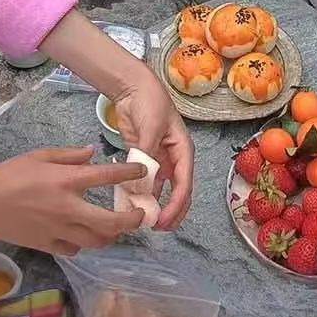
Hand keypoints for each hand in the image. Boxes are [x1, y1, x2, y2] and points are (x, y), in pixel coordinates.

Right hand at [0, 147, 146, 255]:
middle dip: (130, 220)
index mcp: (67, 181)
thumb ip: (70, 155)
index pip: (107, 177)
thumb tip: (92, 154)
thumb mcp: (42, 154)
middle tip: (139, 214)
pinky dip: (83, 243)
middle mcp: (68, 208)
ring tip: (116, 227)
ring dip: (111, 235)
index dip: (129, 174)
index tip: (143, 173)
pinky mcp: (46, 245)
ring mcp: (58, 230)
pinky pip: (74, 249)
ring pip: (96, 241)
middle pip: (109, 221)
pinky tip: (84, 235)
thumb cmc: (11, 172)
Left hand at [110, 70, 193, 229]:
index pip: (184, 184)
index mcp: (183, 150)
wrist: (133, 88)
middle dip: (172, 212)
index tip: (164, 221)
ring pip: (161, 191)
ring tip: (143, 222)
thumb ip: (147, 155)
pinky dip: (139, 195)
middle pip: (178, 192)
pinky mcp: (144, 160)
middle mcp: (173, 159)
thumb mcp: (151, 127)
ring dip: (155, 206)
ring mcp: (159, 161)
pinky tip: (132, 205)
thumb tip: (142, 183)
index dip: (176, 205)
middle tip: (158, 229)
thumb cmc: (150, 102)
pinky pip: (144, 183)